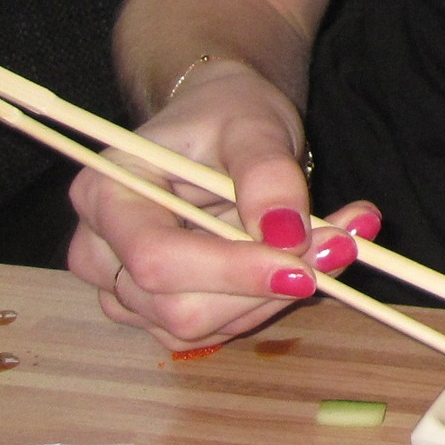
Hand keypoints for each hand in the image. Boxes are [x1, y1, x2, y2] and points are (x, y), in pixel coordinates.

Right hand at [65, 59, 377, 349]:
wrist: (223, 128)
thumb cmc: (227, 116)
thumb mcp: (254, 124)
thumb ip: (267, 174)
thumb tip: (287, 236)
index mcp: (106, 195)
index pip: (156, 258)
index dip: (230, 271)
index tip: (302, 266)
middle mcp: (100, 252)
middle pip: (176, 307)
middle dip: (264, 286)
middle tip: (343, 245)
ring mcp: (126, 289)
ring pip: (200, 327)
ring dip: (276, 295)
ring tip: (338, 241)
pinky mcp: (160, 312)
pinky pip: (217, 328)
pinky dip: (270, 300)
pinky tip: (307, 261)